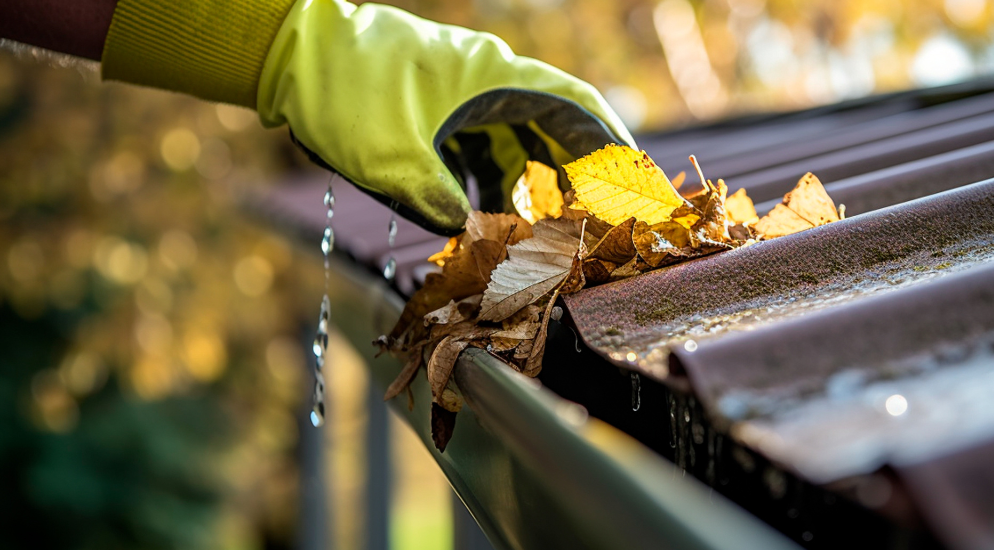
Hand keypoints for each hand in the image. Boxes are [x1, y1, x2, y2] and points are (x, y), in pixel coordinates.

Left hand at [257, 0, 634, 234]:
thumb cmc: (341, 92)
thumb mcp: (390, 159)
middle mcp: (488, 81)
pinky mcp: (437, 108)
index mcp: (494, 78)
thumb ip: (440, 203)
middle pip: (553, 129)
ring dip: (529, 188)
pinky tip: (484, 219)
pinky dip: (491, 183)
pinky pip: (482, 148)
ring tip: (538, 236)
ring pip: (517, 143)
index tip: (635, 187)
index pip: (576, 108)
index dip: (611, 149)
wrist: (287, 52)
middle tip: (589, 227)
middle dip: (575, 180)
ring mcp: (462, 93)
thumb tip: (472, 237)